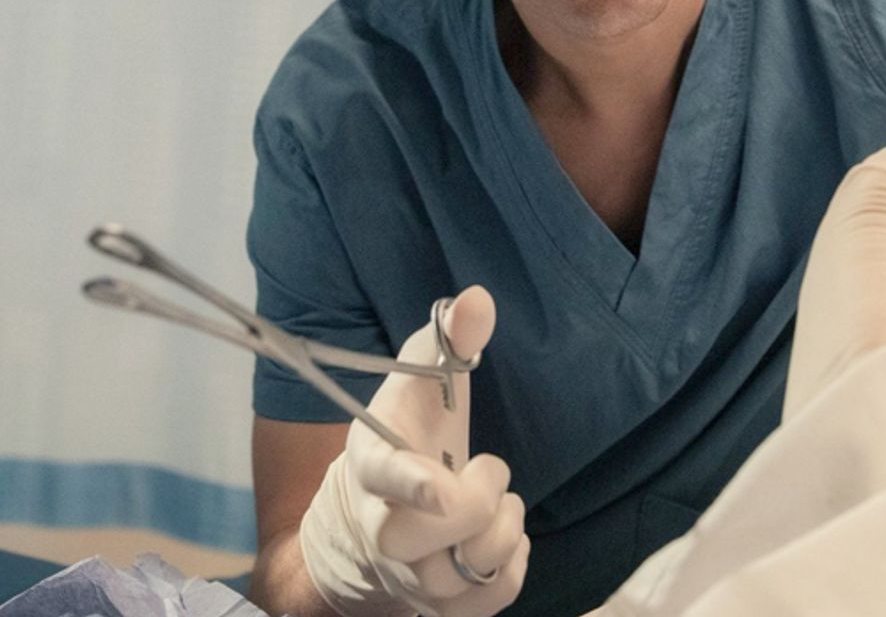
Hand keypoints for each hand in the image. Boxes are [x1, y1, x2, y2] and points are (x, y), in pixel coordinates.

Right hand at [298, 286, 529, 616]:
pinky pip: (489, 604)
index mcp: (372, 466)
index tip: (437, 484)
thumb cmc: (406, 435)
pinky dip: (513, 568)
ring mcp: (410, 577)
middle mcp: (384, 531)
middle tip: (485, 466)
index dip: (409, 483)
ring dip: (503, 530)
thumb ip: (446, 342)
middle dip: (479, 498)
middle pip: (431, 533)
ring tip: (498, 502)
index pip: (384, 477)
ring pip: (465, 573)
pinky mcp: (439, 608)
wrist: (373, 512)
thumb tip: (479, 299)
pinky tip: (506, 537)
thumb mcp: (419, 382)